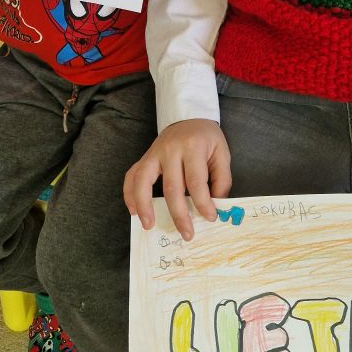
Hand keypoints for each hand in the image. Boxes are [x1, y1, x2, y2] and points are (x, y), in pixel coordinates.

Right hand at [124, 118, 231, 240]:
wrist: (189, 117)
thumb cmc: (207, 138)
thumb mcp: (222, 153)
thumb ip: (222, 179)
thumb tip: (216, 206)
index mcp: (193, 147)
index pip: (196, 181)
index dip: (203, 203)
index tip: (210, 218)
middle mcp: (171, 150)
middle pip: (172, 187)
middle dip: (179, 214)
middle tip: (187, 234)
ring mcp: (154, 153)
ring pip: (143, 181)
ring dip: (145, 205)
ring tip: (149, 225)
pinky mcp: (145, 157)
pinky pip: (132, 176)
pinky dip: (129, 194)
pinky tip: (134, 211)